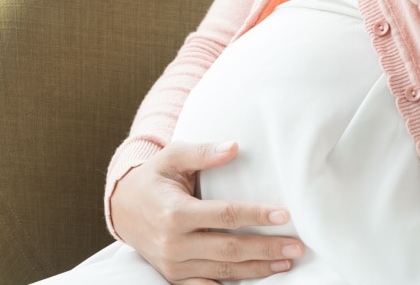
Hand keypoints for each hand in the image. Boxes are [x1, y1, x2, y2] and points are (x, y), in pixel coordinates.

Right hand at [110, 141, 304, 283]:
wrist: (123, 209)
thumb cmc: (154, 179)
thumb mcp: (172, 157)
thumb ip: (202, 152)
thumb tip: (234, 147)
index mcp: (174, 212)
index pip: (224, 215)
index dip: (256, 215)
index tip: (284, 215)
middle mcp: (173, 243)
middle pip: (230, 249)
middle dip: (266, 249)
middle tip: (296, 246)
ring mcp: (173, 265)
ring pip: (223, 271)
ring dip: (258, 269)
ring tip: (286, 262)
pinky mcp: (174, 277)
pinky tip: (258, 278)